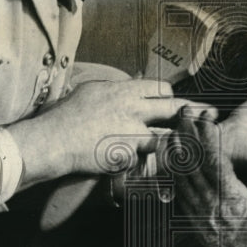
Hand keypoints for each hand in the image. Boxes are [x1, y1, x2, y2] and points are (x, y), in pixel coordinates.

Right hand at [8, 78, 201, 185]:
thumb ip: (116, 89)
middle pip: (173, 109)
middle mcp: (133, 110)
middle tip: (192, 121)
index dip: (169, 98)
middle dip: (183, 115)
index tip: (171, 105)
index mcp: (125, 91)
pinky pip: (142, 160)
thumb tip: (133, 84)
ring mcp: (133, 134)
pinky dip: (137, 162)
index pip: (163, 89)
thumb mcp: (92, 90)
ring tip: (151, 149)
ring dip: (159, 144)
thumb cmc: (67, 116)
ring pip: (162, 138)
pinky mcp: (128, 156)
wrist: (53, 141)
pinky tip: (124, 161)